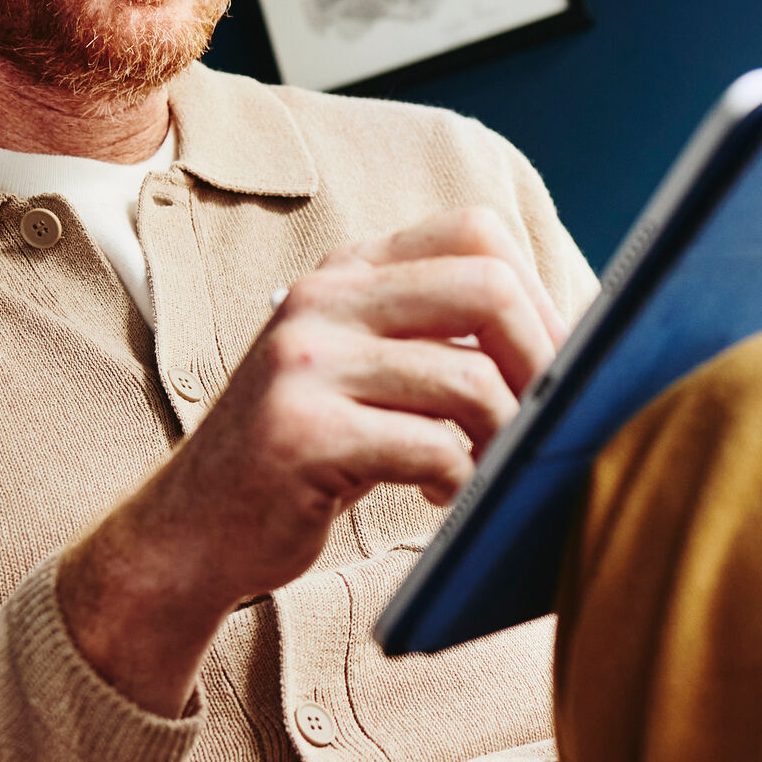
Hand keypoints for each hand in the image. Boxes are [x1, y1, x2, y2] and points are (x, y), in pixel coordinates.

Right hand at [58, 207, 565, 714]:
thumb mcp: (361, 372)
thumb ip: (434, 338)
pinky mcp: (303, 434)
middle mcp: (323, 300)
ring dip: (504, 437)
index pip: (476, 232)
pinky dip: (459, 481)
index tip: (556, 360)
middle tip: (548, 419)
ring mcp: (307, 364)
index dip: (538, 293)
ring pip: (469, 378)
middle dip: (543, 360)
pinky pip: (431, 447)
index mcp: (346, 273)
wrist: (192, 529)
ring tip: (488, 471)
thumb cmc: (305, 456)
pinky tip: (442, 498)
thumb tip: (569, 341)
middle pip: (488, 289)